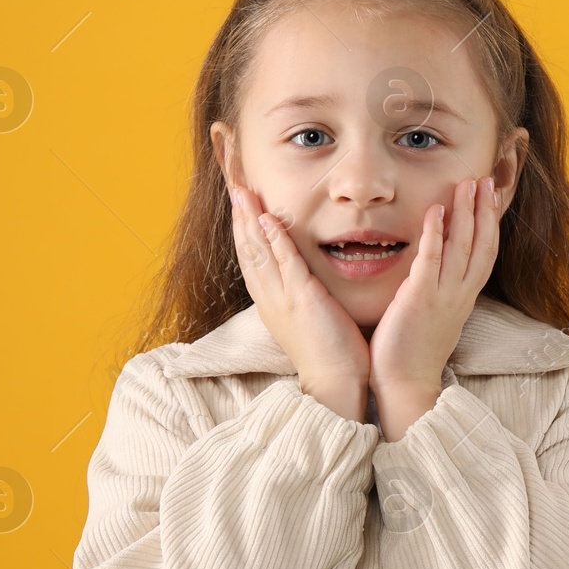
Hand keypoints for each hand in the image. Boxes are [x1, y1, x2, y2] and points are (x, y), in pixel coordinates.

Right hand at [226, 172, 370, 409]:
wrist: (334, 384)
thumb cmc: (328, 352)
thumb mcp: (308, 315)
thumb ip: (301, 292)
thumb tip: (301, 274)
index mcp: (271, 301)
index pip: (251, 257)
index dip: (244, 228)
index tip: (240, 202)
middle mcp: (269, 297)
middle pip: (247, 249)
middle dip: (240, 216)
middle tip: (234, 185)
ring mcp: (282, 299)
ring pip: (258, 252)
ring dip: (250, 220)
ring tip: (243, 192)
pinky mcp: (302, 300)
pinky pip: (285, 264)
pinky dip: (275, 241)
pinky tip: (269, 219)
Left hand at [368, 175, 500, 394]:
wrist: (405, 384)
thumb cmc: (413, 352)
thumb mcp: (436, 316)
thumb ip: (440, 291)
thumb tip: (438, 271)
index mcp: (464, 298)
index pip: (485, 254)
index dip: (490, 224)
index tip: (490, 197)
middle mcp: (460, 295)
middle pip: (482, 245)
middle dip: (485, 211)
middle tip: (485, 180)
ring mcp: (443, 297)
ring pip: (463, 248)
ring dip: (466, 214)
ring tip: (467, 184)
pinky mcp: (420, 300)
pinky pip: (431, 261)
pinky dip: (436, 235)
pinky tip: (435, 211)